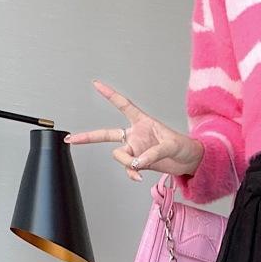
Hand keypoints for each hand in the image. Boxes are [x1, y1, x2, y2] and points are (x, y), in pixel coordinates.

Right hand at [63, 79, 203, 181]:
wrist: (190, 162)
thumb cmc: (183, 146)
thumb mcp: (171, 145)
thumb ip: (153, 153)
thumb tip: (137, 162)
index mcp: (142, 122)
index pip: (123, 105)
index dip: (109, 95)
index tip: (96, 84)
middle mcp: (135, 135)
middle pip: (106, 134)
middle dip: (88, 137)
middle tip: (70, 139)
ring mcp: (135, 149)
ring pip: (119, 155)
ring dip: (127, 162)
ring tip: (139, 167)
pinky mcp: (138, 163)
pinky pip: (128, 168)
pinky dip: (131, 173)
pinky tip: (138, 176)